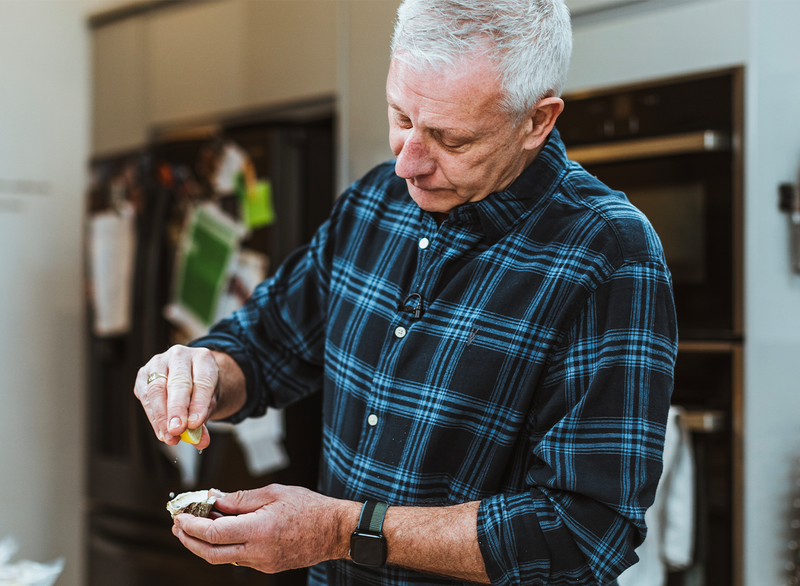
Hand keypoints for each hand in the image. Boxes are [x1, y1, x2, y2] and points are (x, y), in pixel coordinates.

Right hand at [133, 345, 219, 448]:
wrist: (188, 375)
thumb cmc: (200, 390)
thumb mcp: (209, 402)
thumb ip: (204, 419)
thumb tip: (200, 442)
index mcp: (203, 358)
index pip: (202, 381)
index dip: (199, 403)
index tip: (195, 424)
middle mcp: (180, 356)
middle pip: (178, 383)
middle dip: (177, 409)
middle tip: (178, 430)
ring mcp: (159, 362)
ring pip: (157, 390)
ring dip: (162, 417)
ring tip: (170, 437)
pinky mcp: (143, 374)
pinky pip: (145, 396)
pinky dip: (153, 417)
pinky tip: (161, 432)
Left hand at [171, 485, 358, 572]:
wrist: (335, 530)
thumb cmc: (310, 507)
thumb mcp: (274, 493)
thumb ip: (240, 498)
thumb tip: (214, 498)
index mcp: (260, 530)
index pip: (214, 533)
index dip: (192, 525)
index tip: (181, 516)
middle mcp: (258, 551)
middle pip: (211, 553)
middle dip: (189, 540)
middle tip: (178, 525)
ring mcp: (262, 563)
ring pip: (223, 559)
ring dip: (204, 544)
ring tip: (194, 527)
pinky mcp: (267, 566)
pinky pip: (238, 559)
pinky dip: (224, 546)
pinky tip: (221, 532)